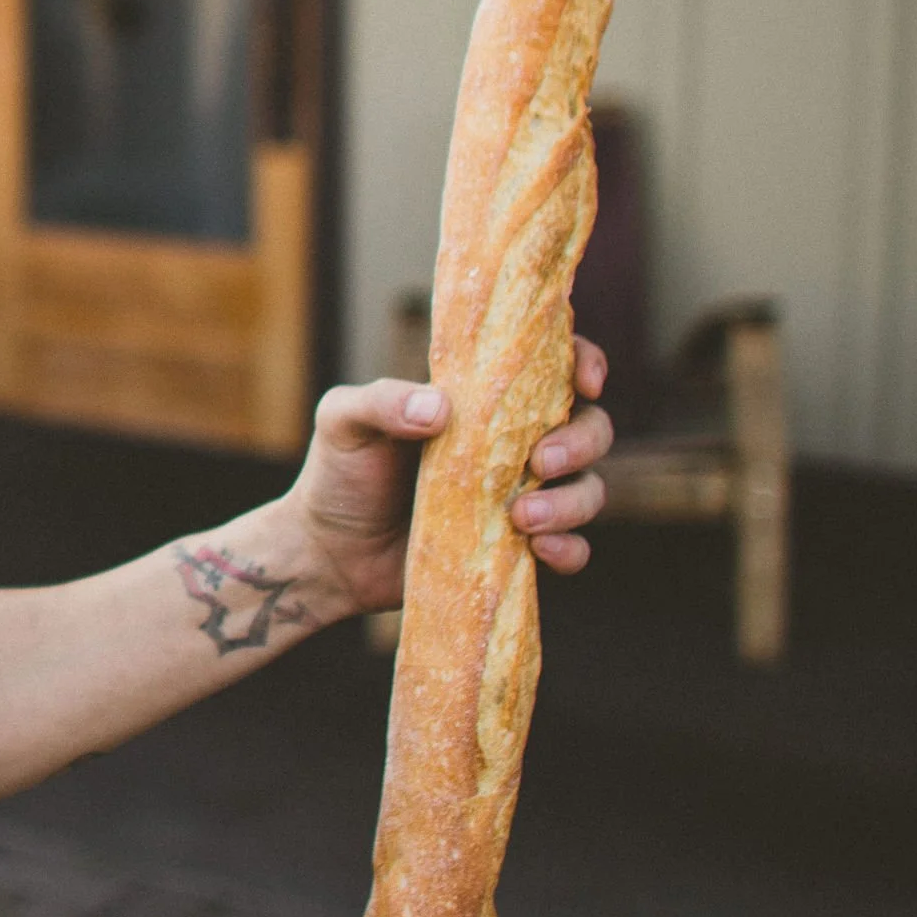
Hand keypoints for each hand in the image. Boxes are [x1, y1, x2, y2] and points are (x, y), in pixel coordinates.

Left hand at [284, 337, 612, 616]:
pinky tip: (541, 550)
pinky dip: (570, 550)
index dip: (585, 362)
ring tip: (522, 516)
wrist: (327, 553)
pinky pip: (572, 550)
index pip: (551, 367)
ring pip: (588, 489)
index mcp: (481, 401)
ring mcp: (519, 498)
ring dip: (572, 501)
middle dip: (581, 441)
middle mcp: (512, 445)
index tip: (586, 380)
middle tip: (540, 461)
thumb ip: (382, 401)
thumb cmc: (339, 473)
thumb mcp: (343, 421)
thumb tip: (440, 409)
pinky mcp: (518, 550)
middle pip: (589, 428)